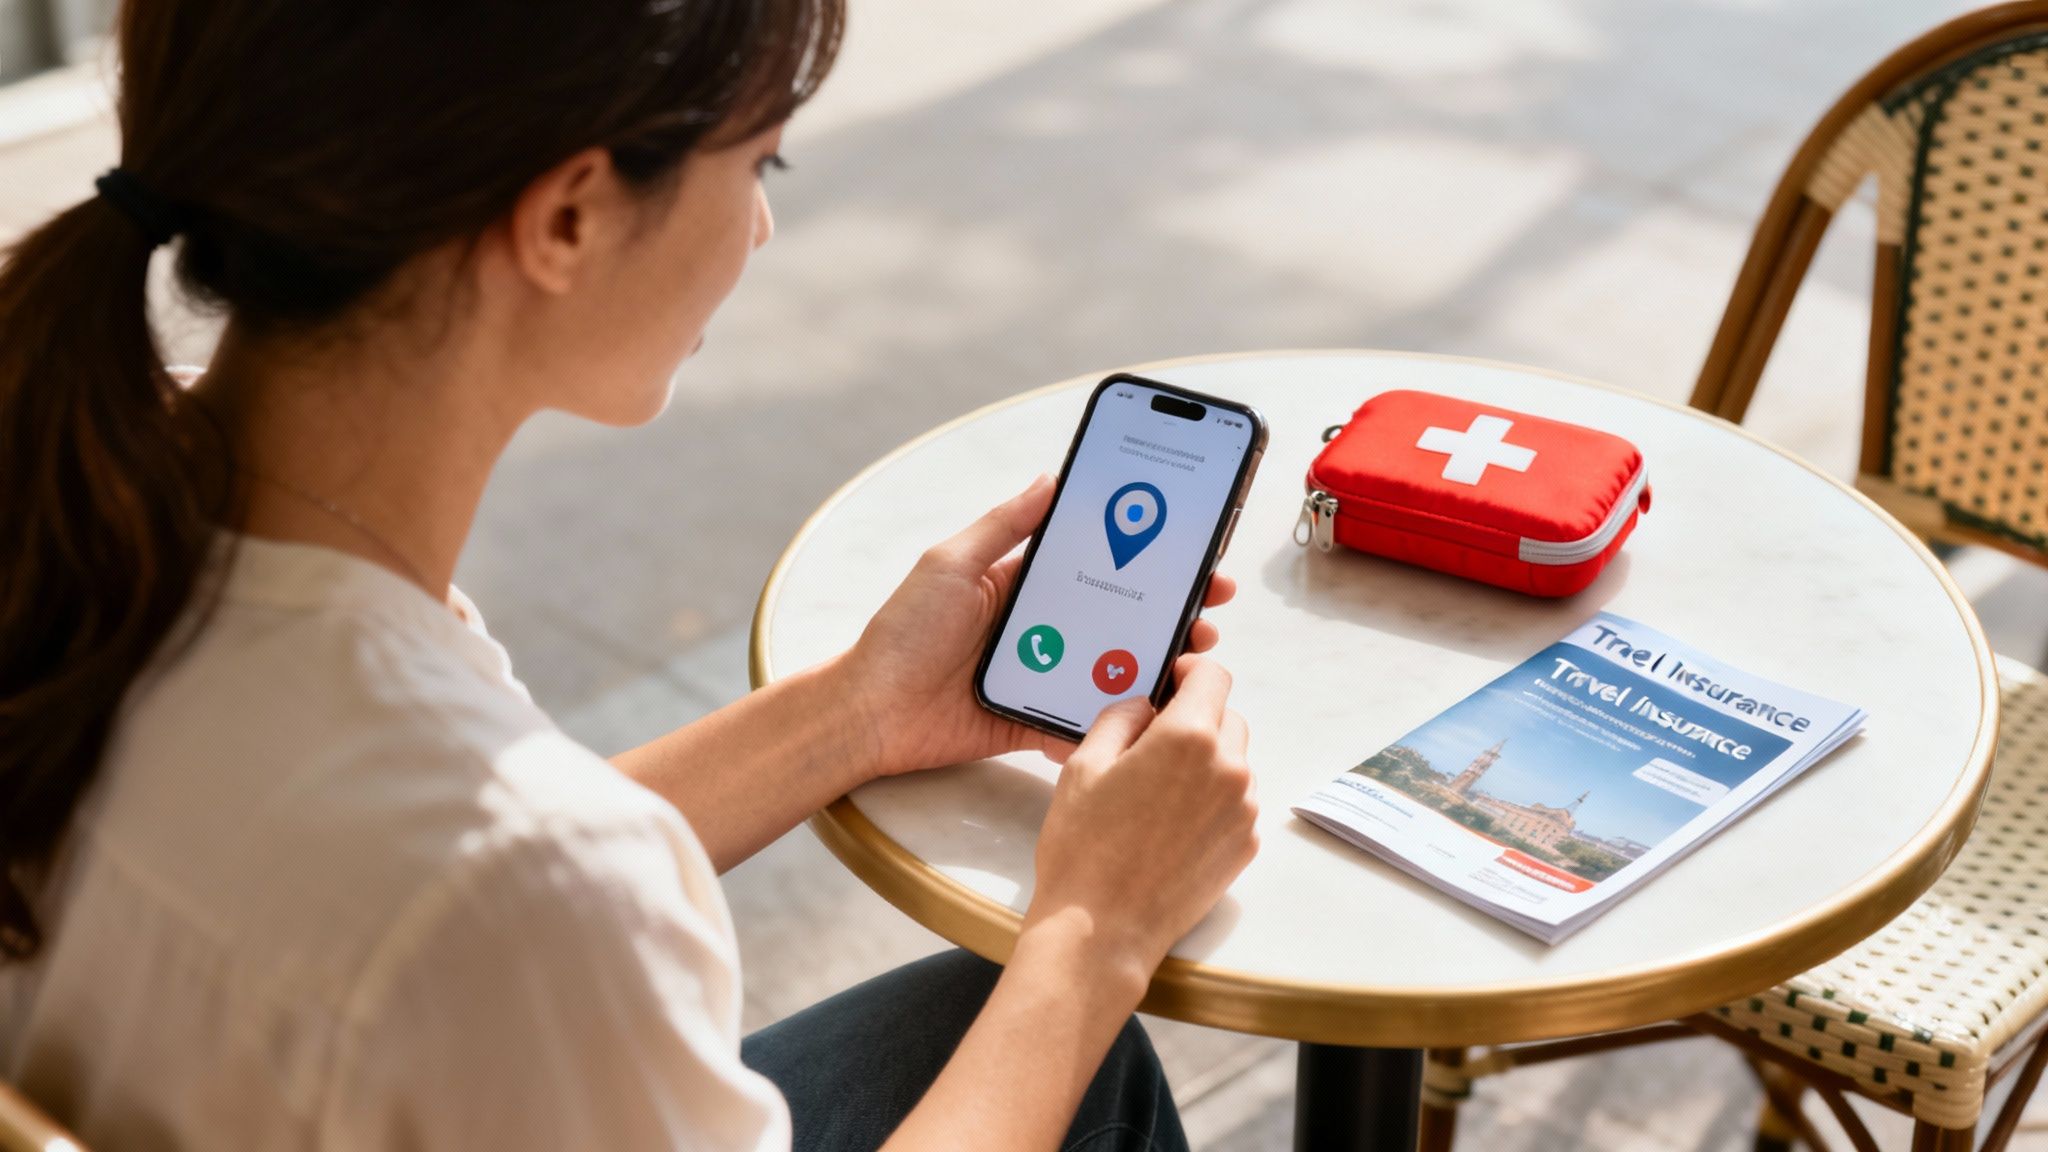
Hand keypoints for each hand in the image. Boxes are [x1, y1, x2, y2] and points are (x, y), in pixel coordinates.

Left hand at [841, 475, 1236, 777]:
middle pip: (1118, 613)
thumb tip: (1051, 479)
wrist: (871, 712)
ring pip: (1113, 664)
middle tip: (1211, 603)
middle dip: (1169, 606)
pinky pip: (1085, 717)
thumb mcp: (950, 563)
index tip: (1190, 546)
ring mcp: (1043, 673)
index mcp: (1023, 583)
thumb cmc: (902, 633)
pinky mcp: (1036, 717)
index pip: (1097, 560)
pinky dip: (1118, 716)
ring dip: (1157, 659)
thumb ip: (1002, 526)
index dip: (1144, 553)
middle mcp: (1040, 626)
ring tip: (1194, 653)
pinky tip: (1155, 709)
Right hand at [1024, 654, 1257, 984]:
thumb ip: (1120, 717)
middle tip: (1150, 744)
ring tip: (1156, 794)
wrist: (1103, 931)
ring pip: (1233, 761)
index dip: (1189, 671)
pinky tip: (1170, 825)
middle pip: (1226, 718)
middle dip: (1194, 719)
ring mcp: (1243, 809)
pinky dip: (1212, 800)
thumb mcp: (1084, 765)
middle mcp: (1228, 768)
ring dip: (1204, 761)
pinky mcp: (1246, 844)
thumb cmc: (1084, 848)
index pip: (1212, 676)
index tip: (1170, 681)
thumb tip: (1145, 704)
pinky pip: (1235, 801)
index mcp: (1187, 737)